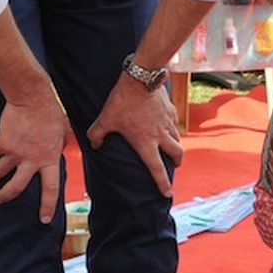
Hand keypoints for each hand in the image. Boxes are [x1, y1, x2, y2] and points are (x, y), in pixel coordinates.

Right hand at [0, 91, 71, 218]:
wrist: (31, 97)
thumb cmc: (49, 112)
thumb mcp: (62, 131)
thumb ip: (60, 143)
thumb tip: (61, 147)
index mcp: (49, 159)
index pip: (50, 189)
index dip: (47, 206)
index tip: (43, 219)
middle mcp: (31, 160)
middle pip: (16, 188)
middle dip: (5, 196)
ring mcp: (14, 153)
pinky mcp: (1, 143)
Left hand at [86, 76, 181, 201]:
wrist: (141, 79)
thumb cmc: (122, 101)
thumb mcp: (105, 119)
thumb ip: (96, 134)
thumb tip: (94, 144)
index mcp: (146, 143)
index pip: (156, 169)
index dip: (162, 183)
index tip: (167, 193)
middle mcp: (161, 135)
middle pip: (177, 155)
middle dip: (176, 162)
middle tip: (174, 165)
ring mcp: (168, 122)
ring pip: (178, 139)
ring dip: (175, 146)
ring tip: (170, 146)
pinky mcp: (171, 110)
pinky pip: (174, 122)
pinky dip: (172, 127)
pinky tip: (165, 124)